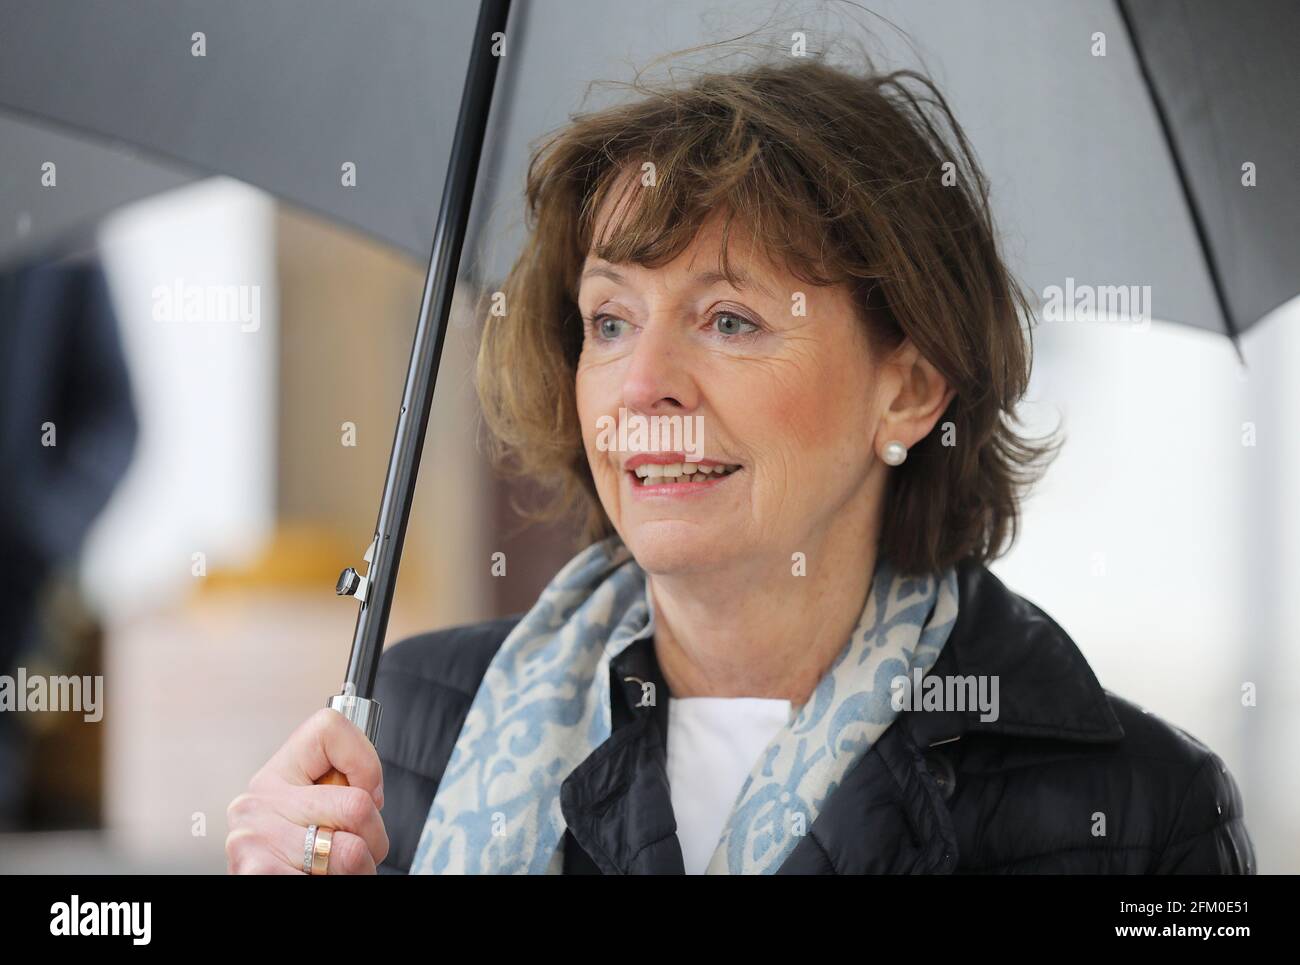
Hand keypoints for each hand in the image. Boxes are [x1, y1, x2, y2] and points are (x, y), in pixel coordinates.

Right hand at [225, 708, 387, 873]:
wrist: (261, 883)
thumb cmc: (299, 854)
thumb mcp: (316, 806)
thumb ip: (343, 785)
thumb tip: (373, 796)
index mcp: (277, 772)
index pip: (330, 727)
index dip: (366, 765)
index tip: (367, 794)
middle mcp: (258, 800)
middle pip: (357, 805)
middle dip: (375, 839)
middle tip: (364, 853)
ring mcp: (252, 836)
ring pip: (351, 853)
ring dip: (360, 871)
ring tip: (340, 871)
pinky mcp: (255, 871)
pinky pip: (328, 880)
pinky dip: (339, 883)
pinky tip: (318, 878)